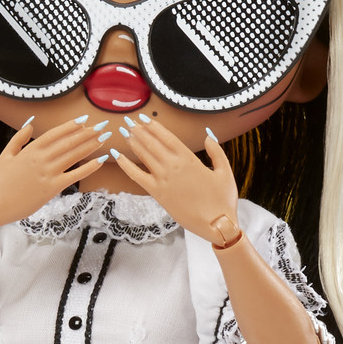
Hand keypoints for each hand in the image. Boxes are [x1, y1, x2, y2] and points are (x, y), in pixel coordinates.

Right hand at [0, 115, 110, 226]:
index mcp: (31, 150)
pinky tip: (100, 161)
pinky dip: (89, 168)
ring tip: (104, 138)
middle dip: (87, 133)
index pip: (55, 133)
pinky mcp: (53, 188)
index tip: (85, 119)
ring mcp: (48, 174)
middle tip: (102, 126)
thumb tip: (31, 123)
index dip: (71, 125)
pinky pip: (75, 176)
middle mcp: (42, 159)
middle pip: (69, 142)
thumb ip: (19, 138)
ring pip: (74, 156)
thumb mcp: (5, 155)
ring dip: (91, 146)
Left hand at [111, 118, 238, 241]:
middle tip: (129, 121)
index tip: (144, 118)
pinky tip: (117, 155)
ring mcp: (163, 180)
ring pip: (144, 156)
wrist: (217, 225)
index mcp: (189, 159)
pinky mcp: (157, 194)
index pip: (167, 137)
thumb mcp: (225, 172)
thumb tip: (208, 136)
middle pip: (152, 143)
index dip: (154, 126)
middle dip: (139, 131)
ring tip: (125, 131)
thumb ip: (216, 152)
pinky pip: (137, 176)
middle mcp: (173, 166)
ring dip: (133, 142)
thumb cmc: (223, 200)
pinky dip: (126, 165)